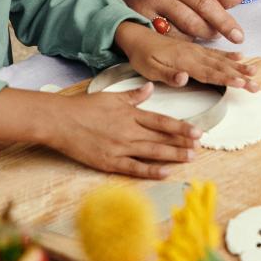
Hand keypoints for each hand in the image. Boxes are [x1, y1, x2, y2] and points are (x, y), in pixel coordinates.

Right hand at [49, 82, 201, 178]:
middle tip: (200, 147)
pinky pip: (134, 168)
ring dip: (173, 155)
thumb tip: (150, 87)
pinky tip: (166, 172)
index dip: (181, 127)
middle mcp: (129, 131)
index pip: (162, 121)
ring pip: (152, 153)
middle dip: (182, 143)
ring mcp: (120, 148)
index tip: (197, 132)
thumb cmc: (84, 107)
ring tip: (190, 158)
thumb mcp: (111, 96)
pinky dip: (151, 171)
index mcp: (130, 114)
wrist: (60, 121)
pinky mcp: (109, 162)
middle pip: (161, 138)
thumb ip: (133, 95)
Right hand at [108, 0, 243, 40]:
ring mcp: (145, 10)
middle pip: (192, 21)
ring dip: (194, 39)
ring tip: (198, 34)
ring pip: (179, 35)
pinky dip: (177, 44)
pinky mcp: (137, 26)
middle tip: (217, 35)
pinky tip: (181, 40)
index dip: (223, 20)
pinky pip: (164, 43)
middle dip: (209, 32)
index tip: (239, 36)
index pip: (204, 2)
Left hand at [114, 21, 257, 91]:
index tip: (242, 84)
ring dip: (238, 67)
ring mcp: (195, 50)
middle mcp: (193, 54)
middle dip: (239, 76)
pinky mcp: (194, 49)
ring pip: (221, 60)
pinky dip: (228, 56)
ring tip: (254, 73)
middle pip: (220, 67)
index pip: (208, 72)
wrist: (136, 35)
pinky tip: (240, 57)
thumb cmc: (141, 56)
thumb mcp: (149, 69)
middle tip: (256, 85)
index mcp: (183, 60)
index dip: (226, 78)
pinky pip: (215, 52)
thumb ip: (168, 75)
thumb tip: (185, 79)